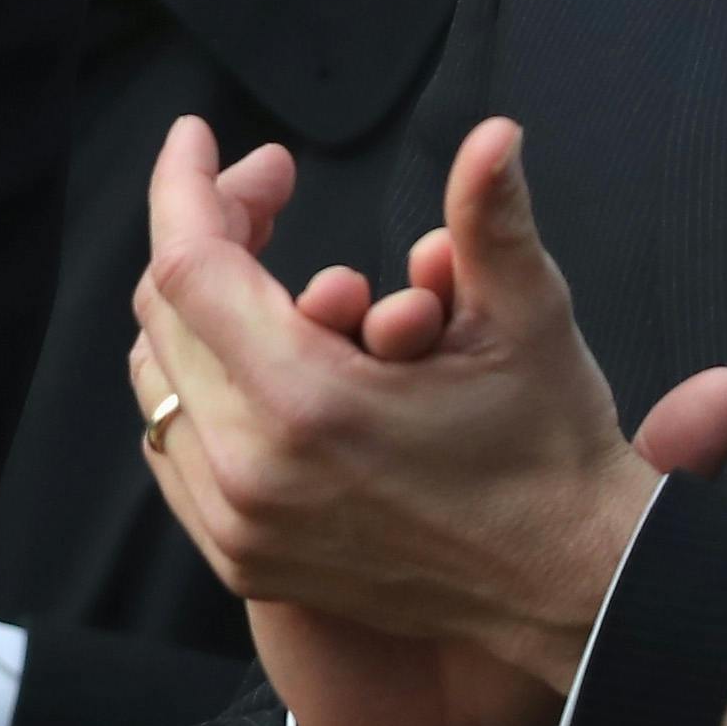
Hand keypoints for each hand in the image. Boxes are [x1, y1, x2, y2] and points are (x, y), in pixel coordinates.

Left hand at [136, 116, 726, 725]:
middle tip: (269, 191)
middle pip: (163, 316)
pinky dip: (197, 385)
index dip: (187, 188)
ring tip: (262, 261)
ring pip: (156, 381)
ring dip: (195, 309)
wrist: (570, 591)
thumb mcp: (531, 323)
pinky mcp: (240, 560)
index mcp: (306, 403)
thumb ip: (493, 220)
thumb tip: (495, 134)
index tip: (200, 136)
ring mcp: (236, 525)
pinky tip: (253, 346)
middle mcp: (250, 471)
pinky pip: (173, 449)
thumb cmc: (554, 451)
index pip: (187, 268)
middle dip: (208, 233)